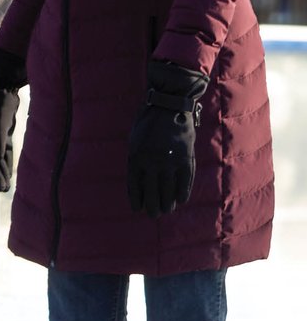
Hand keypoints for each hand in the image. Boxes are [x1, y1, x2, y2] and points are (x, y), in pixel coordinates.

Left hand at [126, 61, 207, 217]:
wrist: (169, 106)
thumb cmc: (148, 123)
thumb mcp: (135, 140)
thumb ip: (136, 159)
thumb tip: (139, 180)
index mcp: (136, 156)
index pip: (135, 185)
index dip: (136, 198)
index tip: (137, 209)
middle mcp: (152, 161)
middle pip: (152, 190)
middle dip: (152, 205)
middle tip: (153, 215)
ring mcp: (170, 160)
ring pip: (169, 188)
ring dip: (167, 202)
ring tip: (166, 211)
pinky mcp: (186, 157)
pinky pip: (185, 179)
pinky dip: (183, 191)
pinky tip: (180, 200)